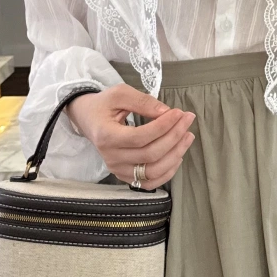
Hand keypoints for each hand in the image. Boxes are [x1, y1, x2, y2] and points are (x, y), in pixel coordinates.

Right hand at [68, 84, 194, 187]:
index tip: (179, 112)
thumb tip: (166, 112)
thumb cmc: (104, 105)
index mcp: (106, 136)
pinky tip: (178, 155)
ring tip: (188, 136)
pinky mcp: (124, 176)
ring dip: (176, 154)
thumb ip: (143, 101)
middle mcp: (111, 158)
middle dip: (174, 136)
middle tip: (188, 120)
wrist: (88, 119)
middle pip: (150, 154)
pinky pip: (149, 182)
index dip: (163, 126)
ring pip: (153, 171)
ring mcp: (117, 170)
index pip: (141, 137)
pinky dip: (167, 172)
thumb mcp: (120, 94)